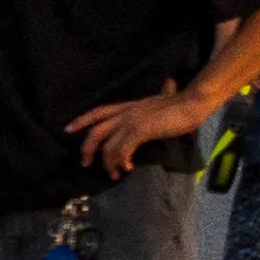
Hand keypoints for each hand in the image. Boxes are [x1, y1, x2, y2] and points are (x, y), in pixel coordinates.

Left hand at [67, 81, 224, 170]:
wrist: (192, 102)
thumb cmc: (182, 101)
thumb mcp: (167, 96)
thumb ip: (164, 92)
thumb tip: (169, 84)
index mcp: (129, 105)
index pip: (98, 111)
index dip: (81, 119)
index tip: (68, 129)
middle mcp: (126, 112)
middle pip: (96, 131)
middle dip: (87, 149)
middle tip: (86, 164)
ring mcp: (132, 121)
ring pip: (108, 145)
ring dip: (108, 163)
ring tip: (114, 175)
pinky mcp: (140, 130)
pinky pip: (122, 150)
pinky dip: (121, 161)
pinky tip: (127, 168)